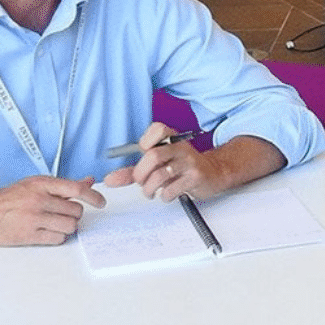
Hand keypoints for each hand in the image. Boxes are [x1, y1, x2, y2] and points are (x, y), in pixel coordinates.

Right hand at [0, 176, 104, 246]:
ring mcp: (34, 218)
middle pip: (75, 211)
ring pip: (70, 226)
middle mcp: (38, 199)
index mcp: (41, 183)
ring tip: (55, 224)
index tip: (101, 202)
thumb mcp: (33, 185)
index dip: (93, 196)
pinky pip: (58, 239)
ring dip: (67, 227)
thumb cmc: (6, 199)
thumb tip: (87, 181)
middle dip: (74, 215)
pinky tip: (48, 232)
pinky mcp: (29, 235)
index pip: (76, 189)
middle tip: (63, 215)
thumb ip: (62, 185)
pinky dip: (58, 237)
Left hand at [103, 122, 219, 201]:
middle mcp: (181, 148)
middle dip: (141, 173)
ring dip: (149, 188)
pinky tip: (167, 194)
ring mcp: (189, 162)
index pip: (158, 129)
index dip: (145, 141)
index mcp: (172, 139)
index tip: (142, 152)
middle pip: (153, 156)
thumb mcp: (160, 165)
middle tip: (140, 181)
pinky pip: (172, 189)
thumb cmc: (183, 167)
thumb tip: (109, 179)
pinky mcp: (196, 177)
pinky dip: (164, 196)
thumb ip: (133, 171)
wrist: (214, 173)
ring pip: (161, 175)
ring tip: (150, 192)